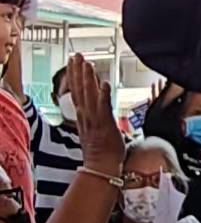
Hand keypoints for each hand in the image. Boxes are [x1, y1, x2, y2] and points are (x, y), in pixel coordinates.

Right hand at [69, 54, 121, 174]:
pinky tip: (104, 83)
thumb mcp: (96, 127)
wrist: (102, 166)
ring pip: (89, 95)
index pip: (77, 91)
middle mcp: (86, 115)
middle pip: (79, 89)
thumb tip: (101, 102)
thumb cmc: (103, 149)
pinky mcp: (105, 124)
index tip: (73, 62)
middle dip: (77, 71)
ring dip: (88, 79)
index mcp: (84, 115)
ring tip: (87, 64)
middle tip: (76, 55)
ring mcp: (95, 119)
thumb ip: (97, 113)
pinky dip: (103, 95)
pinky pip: (103, 107)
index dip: (75, 76)